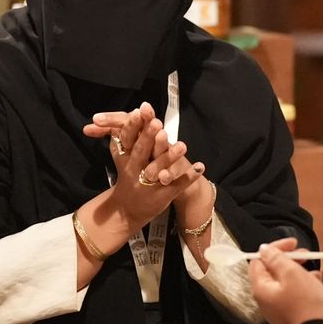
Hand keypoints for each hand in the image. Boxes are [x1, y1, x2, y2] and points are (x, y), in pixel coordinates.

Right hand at [90, 104, 204, 232]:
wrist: (126, 211)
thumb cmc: (127, 177)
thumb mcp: (121, 158)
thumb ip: (123, 139)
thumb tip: (122, 116)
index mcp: (125, 159)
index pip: (127, 140)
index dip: (132, 126)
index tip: (138, 112)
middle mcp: (135, 171)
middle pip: (141, 152)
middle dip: (149, 138)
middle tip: (157, 123)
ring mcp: (149, 184)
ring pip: (160, 170)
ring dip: (171, 157)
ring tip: (183, 145)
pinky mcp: (163, 195)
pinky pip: (177, 184)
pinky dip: (189, 176)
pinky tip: (201, 166)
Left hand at [249, 237, 322, 323]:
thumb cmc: (306, 305)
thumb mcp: (292, 274)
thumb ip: (276, 259)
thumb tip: (264, 250)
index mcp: (261, 289)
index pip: (259, 261)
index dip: (274, 248)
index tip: (293, 243)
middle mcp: (266, 301)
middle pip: (272, 272)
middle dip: (289, 260)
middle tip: (305, 254)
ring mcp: (279, 310)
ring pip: (286, 283)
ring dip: (299, 272)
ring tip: (313, 270)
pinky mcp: (292, 317)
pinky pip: (295, 295)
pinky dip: (304, 286)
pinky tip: (316, 283)